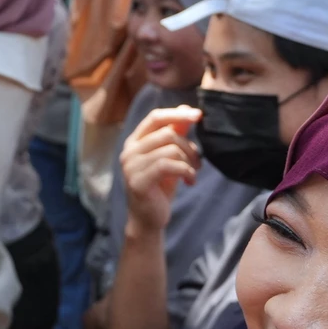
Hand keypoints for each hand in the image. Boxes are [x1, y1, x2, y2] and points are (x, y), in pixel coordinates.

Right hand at [121, 106, 201, 235]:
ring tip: (193, 173)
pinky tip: (190, 181)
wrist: (148, 219)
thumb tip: (185, 109)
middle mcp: (129, 151)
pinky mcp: (138, 181)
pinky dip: (186, 171)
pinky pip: (168, 165)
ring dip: (189, 161)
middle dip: (189, 146)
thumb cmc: (159, 187)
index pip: (155, 118)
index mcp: (134, 141)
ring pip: (170, 150)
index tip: (198, 115)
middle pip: (167, 134)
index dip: (177, 114)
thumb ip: (175, 134)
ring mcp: (131, 166)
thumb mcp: (170, 157)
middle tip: (198, 161)